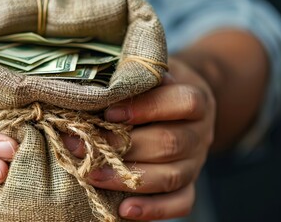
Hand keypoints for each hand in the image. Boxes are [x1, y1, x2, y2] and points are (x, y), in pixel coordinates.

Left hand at [65, 58, 215, 220]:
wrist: (186, 106)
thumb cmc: (157, 87)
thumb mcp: (152, 73)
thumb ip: (135, 78)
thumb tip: (95, 88)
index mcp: (196, 101)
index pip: (182, 103)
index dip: (146, 108)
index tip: (109, 112)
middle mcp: (200, 134)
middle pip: (169, 144)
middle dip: (120, 147)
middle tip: (80, 146)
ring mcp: (196, 164)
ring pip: (170, 177)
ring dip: (127, 179)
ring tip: (90, 175)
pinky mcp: (189, 186)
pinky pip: (180, 203)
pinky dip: (154, 210)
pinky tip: (124, 210)